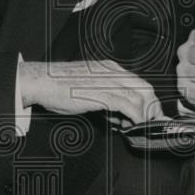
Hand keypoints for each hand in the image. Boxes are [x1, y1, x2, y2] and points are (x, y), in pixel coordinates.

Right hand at [19, 60, 165, 125]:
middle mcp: (112, 72)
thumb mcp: (86, 86)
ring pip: (140, 97)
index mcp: (109, 68)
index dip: (148, 99)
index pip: (138, 81)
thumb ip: (104, 96)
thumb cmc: (57, 84)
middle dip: (153, 107)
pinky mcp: (101, 94)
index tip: (150, 112)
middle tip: (153, 121)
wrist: (40, 81)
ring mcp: (108, 82)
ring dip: (145, 115)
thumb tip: (117, 113)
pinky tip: (131, 126)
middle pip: (145, 88)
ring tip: (139, 127)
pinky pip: (128, 106)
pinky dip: (135, 117)